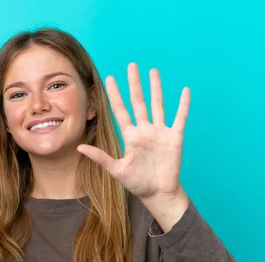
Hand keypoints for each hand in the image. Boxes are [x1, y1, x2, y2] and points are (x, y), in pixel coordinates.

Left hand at [77, 63, 189, 201]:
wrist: (158, 193)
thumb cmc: (137, 183)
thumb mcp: (116, 170)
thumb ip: (100, 157)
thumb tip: (79, 147)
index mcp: (130, 136)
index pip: (120, 110)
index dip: (115, 95)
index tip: (109, 78)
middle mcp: (145, 130)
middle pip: (138, 102)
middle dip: (135, 84)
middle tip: (132, 65)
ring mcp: (160, 132)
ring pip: (158, 105)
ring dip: (156, 88)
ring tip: (154, 71)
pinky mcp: (175, 137)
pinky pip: (180, 117)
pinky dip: (183, 104)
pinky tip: (185, 90)